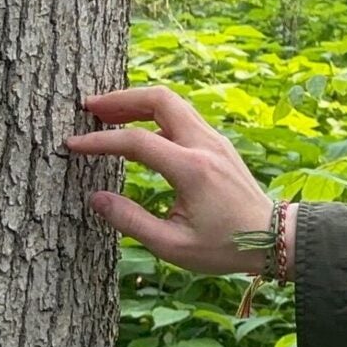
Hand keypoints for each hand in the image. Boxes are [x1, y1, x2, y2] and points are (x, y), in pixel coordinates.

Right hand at [67, 85, 276, 275]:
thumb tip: (95, 198)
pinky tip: (137, 126)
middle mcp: (205, 145)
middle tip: (89, 108)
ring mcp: (215, 140)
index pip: (137, 141)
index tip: (73, 144)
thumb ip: (130, 221)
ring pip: (173, 102)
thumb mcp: (172, 245)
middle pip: (160, 99)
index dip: (100, 140)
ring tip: (106, 113)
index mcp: (193, 169)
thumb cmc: (224, 248)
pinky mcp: (217, 144)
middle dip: (121, 98)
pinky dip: (155, 113)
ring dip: (138, 102)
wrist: (273, 238)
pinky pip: (182, 115)